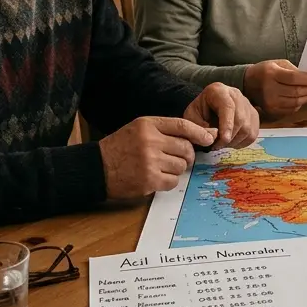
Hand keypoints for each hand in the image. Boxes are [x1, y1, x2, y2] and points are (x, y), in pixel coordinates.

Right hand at [99, 116, 215, 198]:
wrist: (97, 168)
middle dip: (186, 155)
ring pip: (181, 166)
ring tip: (160, 167)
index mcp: (148, 124)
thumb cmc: (121, 147)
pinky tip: (156, 178)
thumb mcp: (140, 129)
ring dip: (175, 169)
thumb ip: (166, 130)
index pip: (182, 125)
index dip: (200, 132)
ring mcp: (150, 161)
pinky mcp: (149, 180)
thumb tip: (203, 134)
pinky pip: (173, 181)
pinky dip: (169, 181)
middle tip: (178, 158)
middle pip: (186, 148)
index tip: (210, 137)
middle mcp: (150, 141)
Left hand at [183, 82, 260, 149]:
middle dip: (229, 137)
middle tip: (216, 146)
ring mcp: (247, 105)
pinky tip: (231, 141)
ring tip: (222, 143)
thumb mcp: (191, 116)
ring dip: (234, 141)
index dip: (227, 124)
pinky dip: (242, 142)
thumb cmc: (199, 111)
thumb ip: (199, 126)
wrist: (208, 106)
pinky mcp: (253, 116)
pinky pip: (252, 134)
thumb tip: (213, 137)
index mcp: (219, 91)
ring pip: (248, 128)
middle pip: (240, 119)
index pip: (228, 107)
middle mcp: (236, 95)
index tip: (223, 139)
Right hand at [244, 59, 306, 115]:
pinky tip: (303, 97)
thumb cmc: (265, 71)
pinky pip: (291, 109)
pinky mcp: (271, 111)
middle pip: (296, 92)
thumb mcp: (278, 63)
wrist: (248, 84)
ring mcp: (270, 102)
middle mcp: (269, 90)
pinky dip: (299, 104)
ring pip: (296, 102)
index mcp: (271, 74)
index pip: (294, 78)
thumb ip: (294, 70)